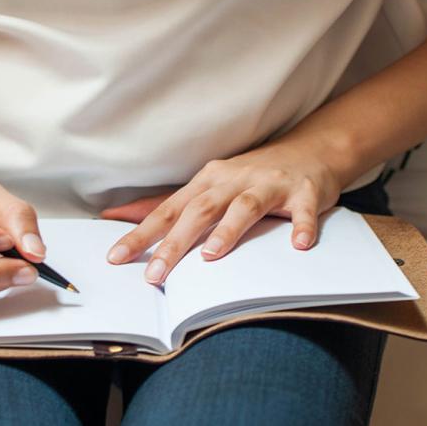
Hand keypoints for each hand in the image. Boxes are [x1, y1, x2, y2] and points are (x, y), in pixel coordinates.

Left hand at [101, 140, 343, 284]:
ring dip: (228, 230)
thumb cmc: (250, 176)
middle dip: (175, 243)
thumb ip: (165, 205)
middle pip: (200, 210)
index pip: (167, 210)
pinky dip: (302, 226)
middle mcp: (234, 180)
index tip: (116, 258)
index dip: (140, 233)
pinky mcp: (305, 192)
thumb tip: (115, 215)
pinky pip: (304, 211)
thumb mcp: (206, 185)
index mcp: (207, 181)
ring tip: (211, 256)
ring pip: (245, 206)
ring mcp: (270, 184)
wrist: (311, 150)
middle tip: (155, 274)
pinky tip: (299, 245)